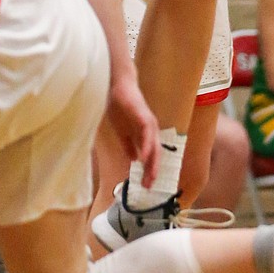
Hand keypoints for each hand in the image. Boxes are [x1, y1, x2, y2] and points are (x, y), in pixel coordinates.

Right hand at [106, 71, 159, 188]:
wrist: (118, 86)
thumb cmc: (120, 106)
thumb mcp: (122, 130)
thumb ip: (128, 144)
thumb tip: (133, 159)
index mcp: (145, 133)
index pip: (150, 155)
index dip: (149, 170)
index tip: (145, 184)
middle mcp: (150, 130)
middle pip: (155, 154)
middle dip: (152, 171)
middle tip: (148, 186)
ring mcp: (148, 123)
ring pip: (154, 146)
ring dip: (152, 163)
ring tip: (149, 177)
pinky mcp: (143, 117)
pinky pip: (147, 135)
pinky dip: (146, 147)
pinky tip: (143, 158)